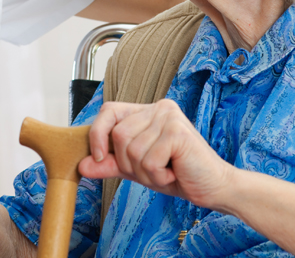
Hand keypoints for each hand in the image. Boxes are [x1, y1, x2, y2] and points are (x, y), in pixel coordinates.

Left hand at [79, 100, 233, 208]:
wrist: (212, 188)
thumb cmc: (177, 174)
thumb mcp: (137, 168)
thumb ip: (110, 164)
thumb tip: (81, 165)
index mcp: (147, 110)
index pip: (109, 111)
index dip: (97, 134)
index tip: (98, 157)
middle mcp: (158, 107)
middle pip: (118, 135)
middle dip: (129, 164)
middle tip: (153, 170)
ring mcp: (169, 117)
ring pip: (132, 150)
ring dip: (145, 173)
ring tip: (166, 172)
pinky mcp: (178, 133)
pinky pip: (149, 160)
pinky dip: (158, 176)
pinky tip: (174, 173)